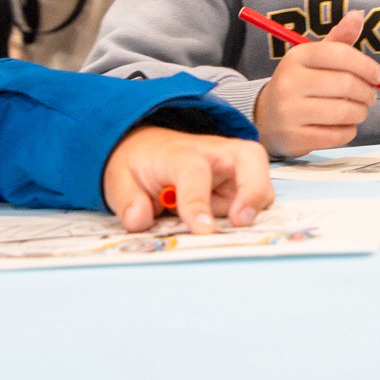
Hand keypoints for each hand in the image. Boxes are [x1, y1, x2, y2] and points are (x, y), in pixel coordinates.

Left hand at [102, 126, 272, 232]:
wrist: (149, 149)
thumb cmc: (139, 164)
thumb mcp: (120, 179)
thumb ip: (127, 200)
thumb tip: (139, 220)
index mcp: (180, 153)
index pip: (194, 172)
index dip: (198, 201)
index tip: (203, 230)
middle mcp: (214, 154)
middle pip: (250, 157)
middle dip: (253, 189)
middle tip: (242, 222)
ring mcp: (231, 168)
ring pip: (260, 182)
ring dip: (253, 206)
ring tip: (230, 227)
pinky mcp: (240, 185)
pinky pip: (255, 199)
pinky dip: (250, 214)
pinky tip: (229, 227)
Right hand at [251, 10, 379, 157]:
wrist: (266, 117)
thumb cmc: (299, 85)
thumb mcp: (313, 59)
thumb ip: (338, 40)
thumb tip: (357, 15)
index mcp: (297, 57)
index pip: (340, 54)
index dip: (366, 65)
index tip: (378, 76)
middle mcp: (289, 82)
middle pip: (346, 84)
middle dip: (367, 92)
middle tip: (369, 96)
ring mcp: (290, 111)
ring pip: (345, 112)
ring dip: (360, 112)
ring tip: (356, 110)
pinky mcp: (294, 137)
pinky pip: (338, 135)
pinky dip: (348, 131)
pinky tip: (341, 126)